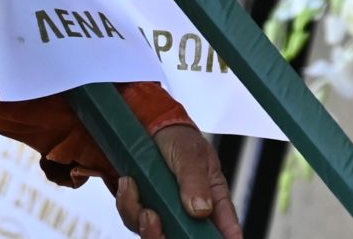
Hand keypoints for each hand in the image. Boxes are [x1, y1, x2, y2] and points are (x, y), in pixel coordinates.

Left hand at [113, 124, 240, 238]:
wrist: (148, 126)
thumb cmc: (178, 139)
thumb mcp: (190, 154)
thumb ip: (195, 181)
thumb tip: (201, 210)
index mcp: (213, 199)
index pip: (225, 227)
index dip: (225, 238)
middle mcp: (190, 213)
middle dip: (163, 236)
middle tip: (151, 217)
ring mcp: (167, 215)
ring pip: (156, 236)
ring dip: (141, 219)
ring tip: (132, 188)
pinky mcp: (144, 212)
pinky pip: (134, 221)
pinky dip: (127, 205)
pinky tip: (127, 184)